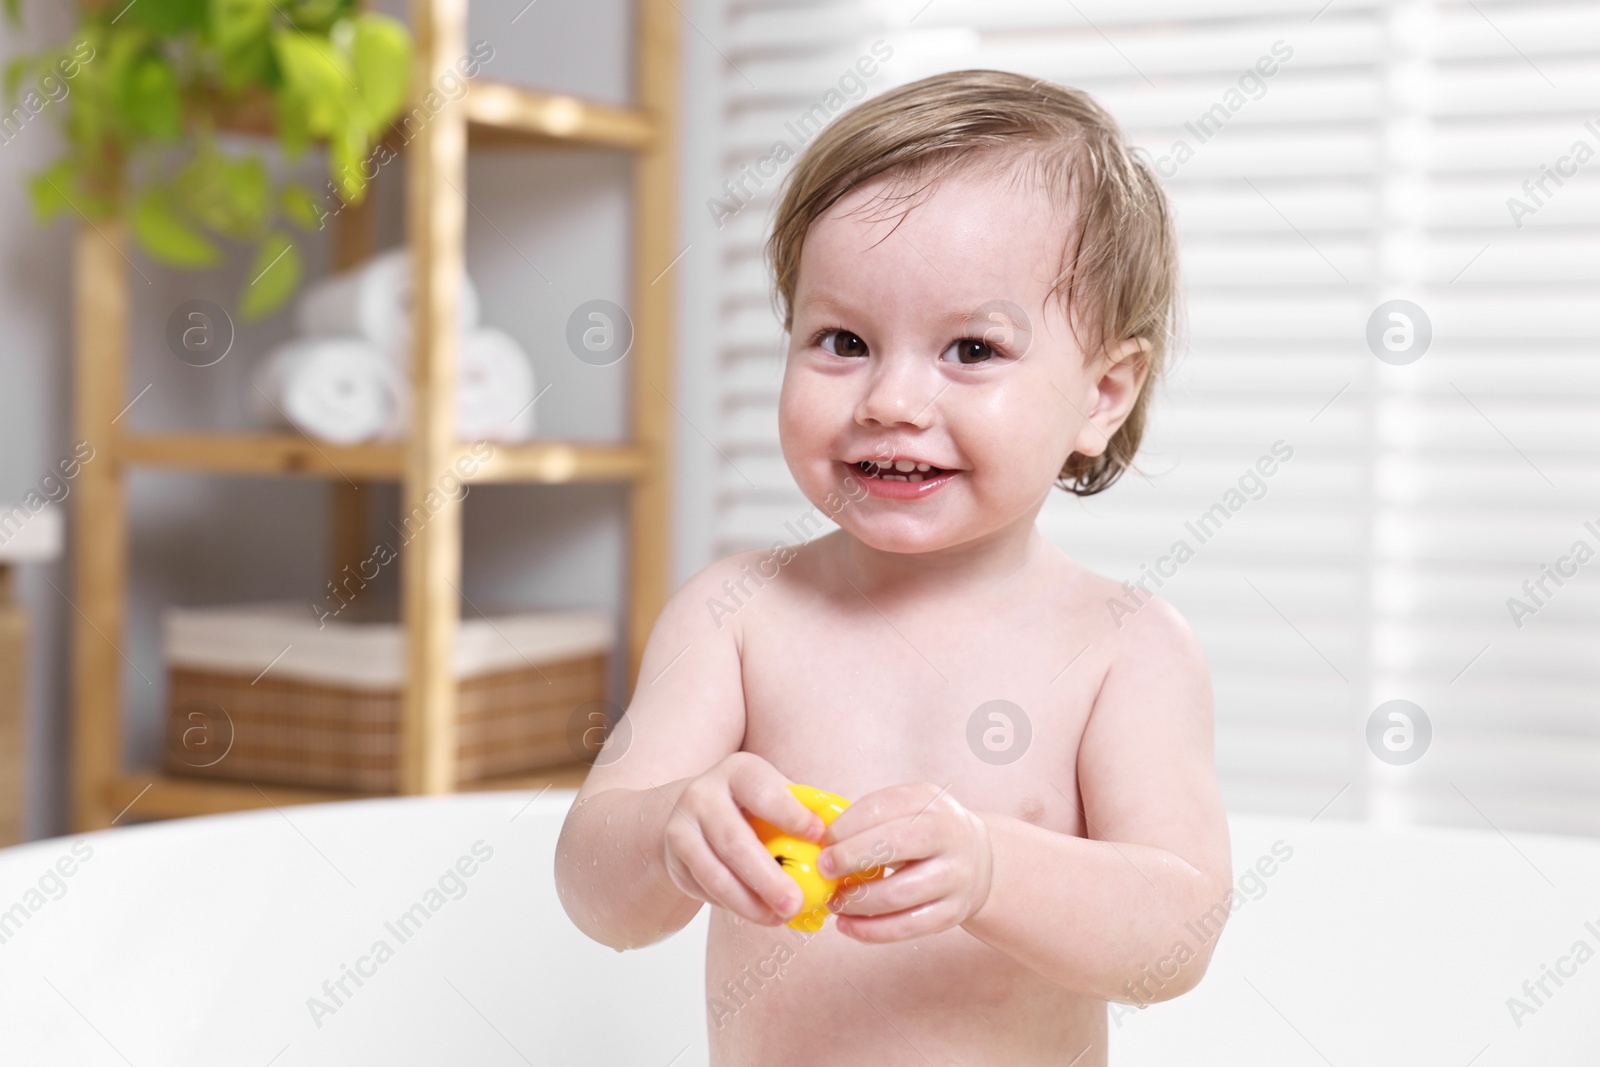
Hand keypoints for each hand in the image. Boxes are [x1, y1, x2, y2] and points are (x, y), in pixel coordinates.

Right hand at [662, 752, 826, 926]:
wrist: (692, 811)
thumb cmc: (753, 805)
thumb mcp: (774, 794)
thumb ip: (804, 810)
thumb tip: (844, 837)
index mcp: (738, 771)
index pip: (765, 793)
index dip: (792, 816)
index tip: (820, 838)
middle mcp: (703, 794)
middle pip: (736, 840)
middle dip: (768, 877)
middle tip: (797, 903)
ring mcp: (682, 826)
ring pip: (715, 872)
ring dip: (749, 902)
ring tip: (780, 917)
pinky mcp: (673, 859)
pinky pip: (704, 888)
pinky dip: (733, 906)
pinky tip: (758, 914)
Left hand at [818, 782, 993, 942]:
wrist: (978, 859)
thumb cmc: (923, 833)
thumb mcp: (907, 809)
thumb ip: (870, 819)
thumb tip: (820, 842)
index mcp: (931, 802)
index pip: (882, 807)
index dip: (846, 826)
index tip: (822, 841)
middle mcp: (949, 835)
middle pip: (895, 844)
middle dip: (851, 857)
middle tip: (823, 869)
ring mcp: (955, 876)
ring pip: (899, 893)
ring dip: (857, 900)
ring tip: (834, 901)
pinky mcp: (952, 912)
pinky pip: (907, 927)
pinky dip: (871, 930)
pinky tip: (847, 926)